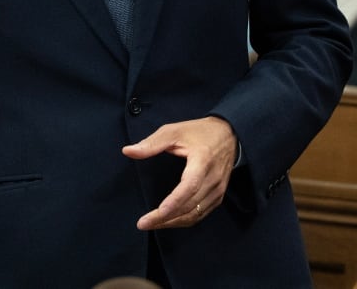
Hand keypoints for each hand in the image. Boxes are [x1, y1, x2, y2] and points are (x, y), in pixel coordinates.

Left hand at [122, 116, 236, 229]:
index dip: (174, 202)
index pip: (189, 186)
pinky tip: (169, 221)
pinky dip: (184, 220)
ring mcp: (218, 189)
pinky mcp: (218, 196)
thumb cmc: (198, 132)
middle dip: (166, 218)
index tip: (157, 213)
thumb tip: (127, 151)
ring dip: (173, 223)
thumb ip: (151, 143)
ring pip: (195, 214)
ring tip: (152, 224)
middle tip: (143, 224)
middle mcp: (213, 179)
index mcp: (202, 160)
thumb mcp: (173, 131)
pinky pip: (201, 214)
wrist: (229, 134)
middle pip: (190, 206)